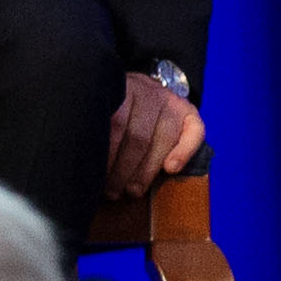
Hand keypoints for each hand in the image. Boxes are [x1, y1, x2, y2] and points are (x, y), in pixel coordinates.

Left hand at [107, 68, 205, 198]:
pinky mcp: (189, 110)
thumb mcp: (103, 111)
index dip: (108, 154)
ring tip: (132, 190)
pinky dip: (183, 152)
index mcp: (120, 88)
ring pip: (163, 137)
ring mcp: (169, 99)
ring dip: (147, 169)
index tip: (98, 177)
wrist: (143, 90)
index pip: (115, 123)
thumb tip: (86, 166)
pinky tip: (170, 170)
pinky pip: (194, 132)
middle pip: (138, 135)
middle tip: (113, 191)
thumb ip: (99, 130)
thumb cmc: (117, 111)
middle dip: (124, 169)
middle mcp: (146, 90)